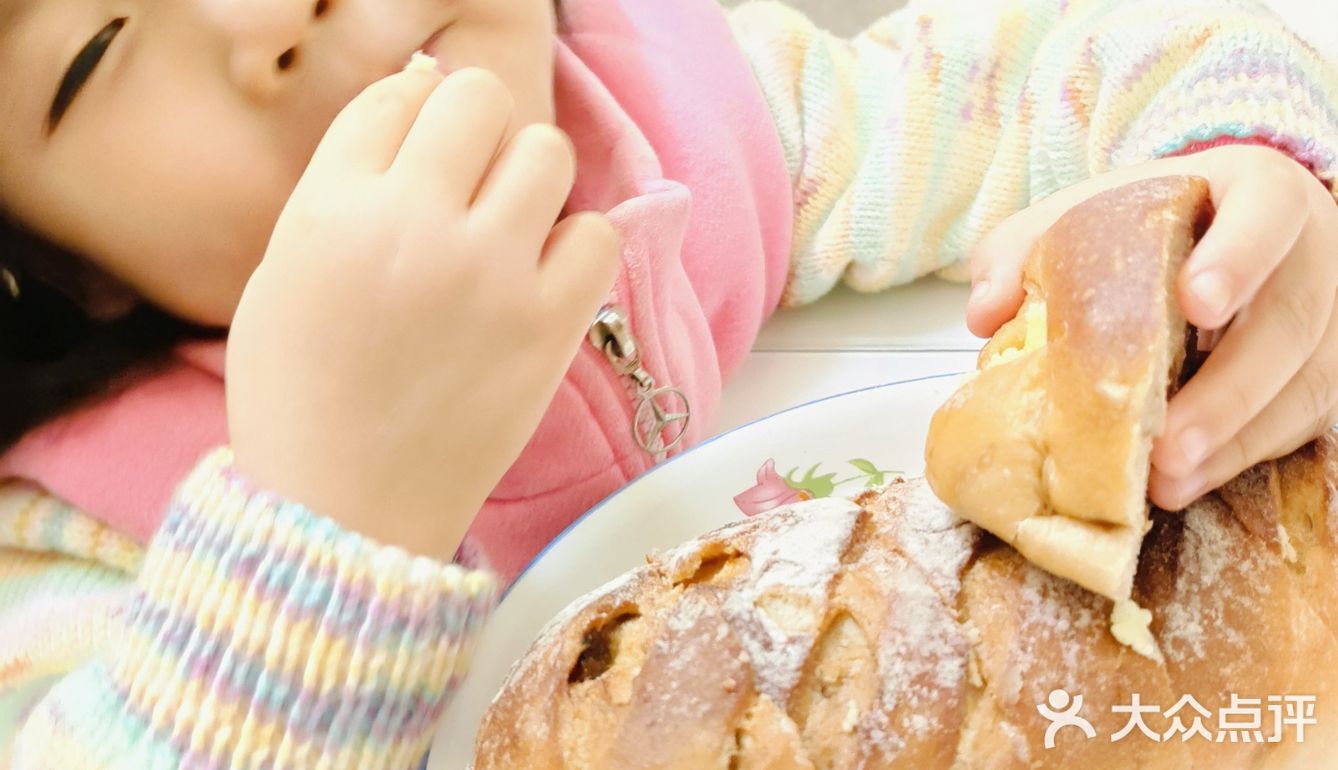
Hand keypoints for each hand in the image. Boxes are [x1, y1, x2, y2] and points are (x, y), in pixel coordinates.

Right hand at [226, 66, 618, 558]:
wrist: (342, 511)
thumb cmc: (300, 395)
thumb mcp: (283, 272)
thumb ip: (344, 182)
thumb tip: (421, 93)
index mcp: (332, 209)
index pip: (399, 96)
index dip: (412, 119)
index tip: (416, 160)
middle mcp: (415, 226)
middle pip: (478, 99)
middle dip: (473, 129)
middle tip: (465, 182)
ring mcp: (490, 275)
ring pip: (547, 151)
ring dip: (528, 176)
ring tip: (506, 226)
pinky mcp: (548, 328)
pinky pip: (598, 236)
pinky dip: (578, 245)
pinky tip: (544, 275)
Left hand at [966, 146, 1337, 511]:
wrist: (1217, 228)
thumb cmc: (1150, 226)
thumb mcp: (1083, 214)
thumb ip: (1024, 248)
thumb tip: (985, 312)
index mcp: (1255, 192)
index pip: (1264, 215)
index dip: (1236, 258)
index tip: (1196, 302)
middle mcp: (1310, 252)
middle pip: (1288, 322)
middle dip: (1226, 392)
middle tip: (1167, 442)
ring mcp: (1329, 318)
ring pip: (1302, 383)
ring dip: (1232, 440)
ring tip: (1167, 478)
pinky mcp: (1326, 373)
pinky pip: (1299, 421)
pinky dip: (1241, 456)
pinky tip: (1188, 481)